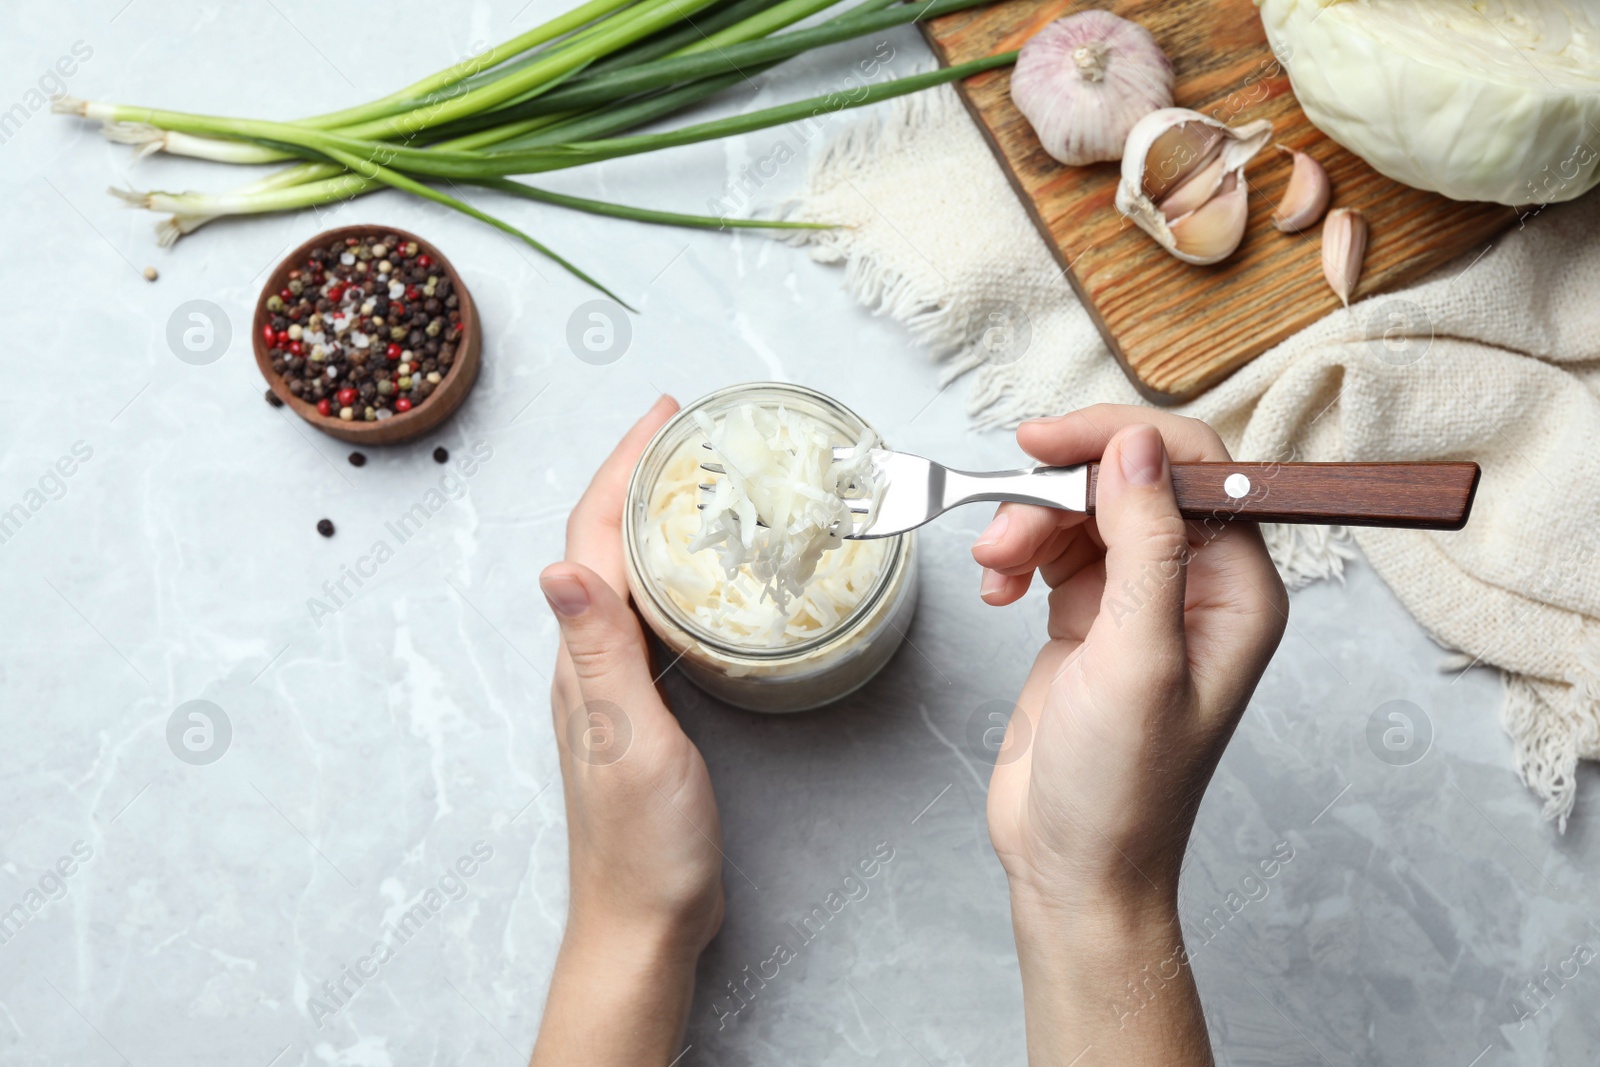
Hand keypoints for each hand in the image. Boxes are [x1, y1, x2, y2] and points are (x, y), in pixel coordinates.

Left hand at [532, 395, 722, 1066]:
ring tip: (696, 480)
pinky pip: (651, 614)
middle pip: (604, 541)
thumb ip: (598, 652)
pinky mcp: (642, 706)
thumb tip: (558, 563)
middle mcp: (589, 658)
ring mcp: (613, 683)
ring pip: (627, 574)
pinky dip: (672, 572)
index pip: (594, 534)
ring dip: (653, 516)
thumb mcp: (626, 738)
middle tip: (685, 429)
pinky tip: (702, 575)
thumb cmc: (640, 842)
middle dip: (637, 475)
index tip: (662, 414)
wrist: (641, 919)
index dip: (623, 466)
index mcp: (583, 655)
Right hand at [971, 406, 1287, 1064]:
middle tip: (1006, 513)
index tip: (1049, 443)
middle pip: (1127, 482)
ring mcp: (1138, 601)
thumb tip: (1138, 448)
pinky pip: (1051, 549)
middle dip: (1058, 492)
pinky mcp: (1088, 618)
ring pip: (1080, 512)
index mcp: (1238, 591)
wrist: (1072, 860)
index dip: (1121, 440)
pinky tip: (996, 589)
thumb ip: (1145, 543)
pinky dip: (1016, 555)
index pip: (1193, 469)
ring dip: (1026, 526)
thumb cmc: (1124, 786)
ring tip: (994, 569)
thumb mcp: (1137, 657)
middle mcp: (1196, 586)